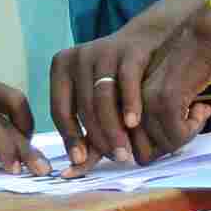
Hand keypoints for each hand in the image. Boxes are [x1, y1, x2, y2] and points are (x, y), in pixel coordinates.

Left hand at [51, 20, 173, 173]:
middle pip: (83, 107)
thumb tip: (74, 170)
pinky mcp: (129, 49)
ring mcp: (104, 50)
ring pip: (103, 98)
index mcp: (62, 67)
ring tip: (125, 151)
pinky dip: (129, 105)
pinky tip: (134, 124)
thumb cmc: (118, 80)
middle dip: (98, 138)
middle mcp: (79, 57)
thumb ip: (88, 134)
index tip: (80, 162)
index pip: (60, 110)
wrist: (150, 41)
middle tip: (113, 160)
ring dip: (113, 129)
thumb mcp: (98, 102)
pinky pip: (127, 82)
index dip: (70, 138)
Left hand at [133, 8, 210, 163]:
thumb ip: (148, 123)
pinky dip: (195, 127)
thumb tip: (149, 154)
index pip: (127, 149)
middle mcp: (125, 103)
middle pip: (144, 155)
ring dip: (185, 137)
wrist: (202, 39)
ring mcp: (143, 101)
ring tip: (197, 113)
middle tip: (188, 128)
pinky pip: (178, 135)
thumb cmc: (182, 69)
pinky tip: (203, 107)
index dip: (152, 150)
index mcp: (117, 103)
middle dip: (169, 148)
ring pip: (163, 147)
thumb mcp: (156, 98)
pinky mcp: (163, 98)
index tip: (176, 135)